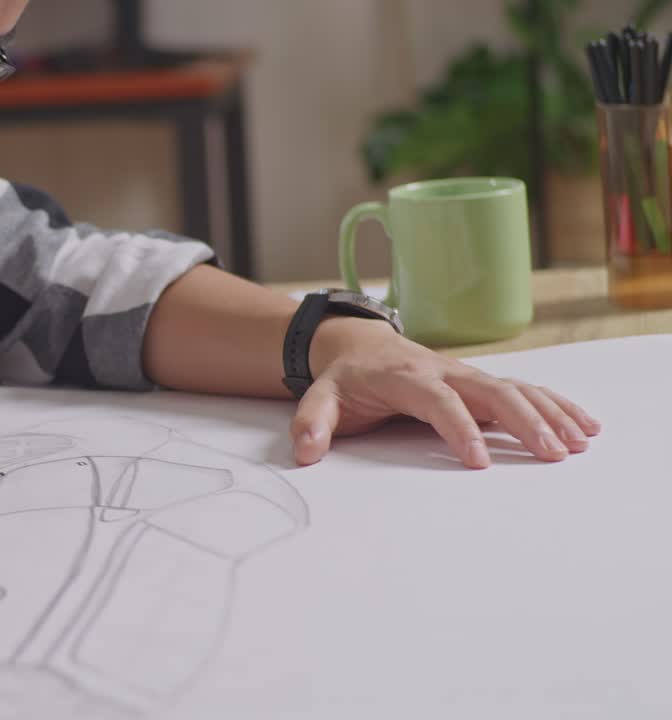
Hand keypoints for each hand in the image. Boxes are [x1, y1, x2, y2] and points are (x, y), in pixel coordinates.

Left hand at [291, 318, 601, 468]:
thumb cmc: (345, 378)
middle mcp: (445, 371)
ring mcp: (468, 375)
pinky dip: (556, 406)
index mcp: (407, 377)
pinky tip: (584, 426)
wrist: (360, 346)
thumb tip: (305, 451)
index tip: (478, 462)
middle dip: (524, 421)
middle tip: (550, 454)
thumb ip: (311, 423)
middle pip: (492, 390)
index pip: (439, 402)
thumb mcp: (320, 397)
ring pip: (516, 389)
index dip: (459, 429)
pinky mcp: (481, 384)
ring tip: (577, 444)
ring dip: (549, 414)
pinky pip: (525, 391)